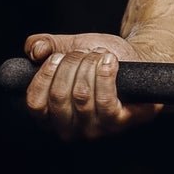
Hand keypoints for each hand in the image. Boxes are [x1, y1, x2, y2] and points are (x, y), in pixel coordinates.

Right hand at [23, 32, 161, 139]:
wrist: (138, 60)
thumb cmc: (100, 58)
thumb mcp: (69, 46)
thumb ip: (44, 45)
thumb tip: (36, 50)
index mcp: (50, 116)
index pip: (35, 102)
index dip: (45, 73)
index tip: (58, 56)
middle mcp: (69, 129)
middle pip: (59, 94)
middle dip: (72, 63)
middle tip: (86, 52)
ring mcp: (94, 129)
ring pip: (82, 94)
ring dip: (91, 65)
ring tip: (101, 55)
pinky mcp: (118, 123)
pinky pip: (105, 99)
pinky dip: (105, 73)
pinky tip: (110, 61)